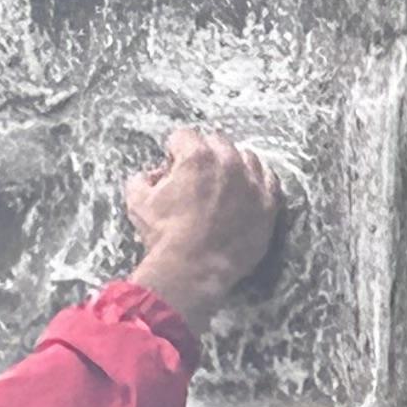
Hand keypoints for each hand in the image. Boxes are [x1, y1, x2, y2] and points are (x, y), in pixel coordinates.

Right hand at [123, 127, 284, 326]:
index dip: (175, 152)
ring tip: (224, 184)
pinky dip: (257, 182)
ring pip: (246, 157)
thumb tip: (153, 175)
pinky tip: (247, 191)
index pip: (184, 136)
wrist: (193, 271)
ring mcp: (251, 184)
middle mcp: (228, 163)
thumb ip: (143, 178)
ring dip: (234, 165)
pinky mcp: (267, 205)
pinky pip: (269, 180)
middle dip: (205, 155)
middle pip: (217, 142)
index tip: (174, 167)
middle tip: (198, 178)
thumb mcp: (138, 201)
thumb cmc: (165, 237)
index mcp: (196, 155)